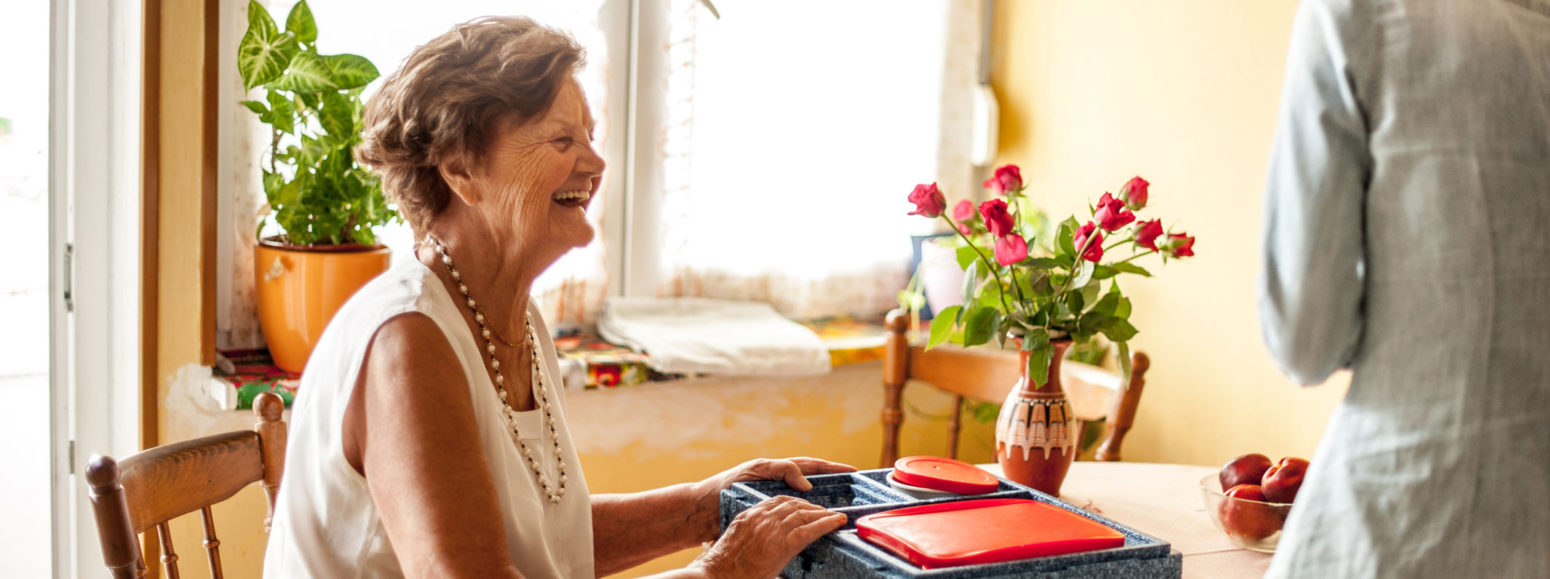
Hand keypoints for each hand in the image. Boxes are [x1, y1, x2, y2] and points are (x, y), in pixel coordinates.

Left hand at [685, 457, 855, 542]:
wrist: (702, 511)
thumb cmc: (725, 487)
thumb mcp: (754, 470)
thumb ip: (782, 470)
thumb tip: (808, 483)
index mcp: (777, 471)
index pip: (812, 467)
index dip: (833, 468)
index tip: (853, 471)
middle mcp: (779, 485)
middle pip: (814, 485)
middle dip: (834, 487)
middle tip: (854, 494)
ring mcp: (775, 502)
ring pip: (806, 503)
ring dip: (823, 507)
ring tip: (840, 513)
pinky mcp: (769, 519)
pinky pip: (794, 520)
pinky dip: (807, 523)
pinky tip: (816, 529)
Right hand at [692, 495, 846, 578]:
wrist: (717, 575)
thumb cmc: (723, 566)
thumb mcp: (735, 543)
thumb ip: (750, 536)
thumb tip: (758, 543)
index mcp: (749, 516)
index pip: (777, 502)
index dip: (794, 502)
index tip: (804, 506)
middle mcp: (762, 518)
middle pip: (793, 504)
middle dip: (811, 507)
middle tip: (824, 511)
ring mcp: (772, 529)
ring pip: (803, 514)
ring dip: (822, 514)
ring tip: (833, 516)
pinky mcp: (782, 544)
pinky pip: (809, 530)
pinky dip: (826, 524)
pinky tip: (837, 521)